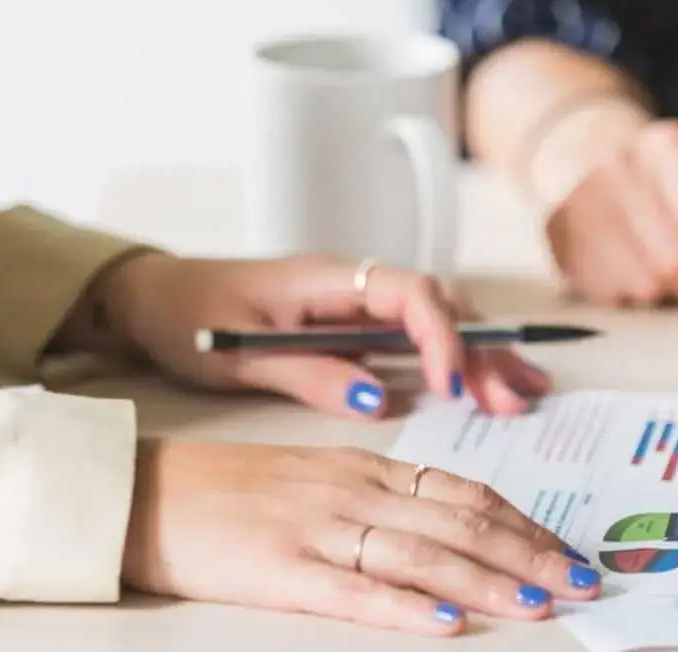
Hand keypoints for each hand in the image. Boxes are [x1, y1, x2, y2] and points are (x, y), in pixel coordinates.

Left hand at [93, 253, 549, 418]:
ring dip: (482, 354)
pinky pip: (419, 335)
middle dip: (481, 349)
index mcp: (327, 278)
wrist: (153, 298)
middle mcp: (354, 282)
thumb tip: (379, 397)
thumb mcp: (240, 355)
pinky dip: (459, 358)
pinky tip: (491, 385)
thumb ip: (311, 374)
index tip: (453, 386)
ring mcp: (359, 302)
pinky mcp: (357, 324)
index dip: (440, 336)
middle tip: (511, 399)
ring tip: (523, 394)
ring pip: (439, 318)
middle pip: (440, 303)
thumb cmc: (188, 318)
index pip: (408, 293)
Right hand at [123, 439, 600, 634]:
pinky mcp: (281, 569)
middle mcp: (355, 492)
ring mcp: (319, 529)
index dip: (525, 523)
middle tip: (584, 583)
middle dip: (531, 554)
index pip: (466, 491)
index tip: (569, 551)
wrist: (146, 492)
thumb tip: (450, 523)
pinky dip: (406, 607)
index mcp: (367, 467)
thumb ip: (382, 495)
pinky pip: (356, 589)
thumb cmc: (231, 489)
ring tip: (539, 605)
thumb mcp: (319, 476)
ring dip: (490, 581)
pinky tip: (446, 623)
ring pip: (423, 553)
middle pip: (461, 521)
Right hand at [544, 118, 677, 306]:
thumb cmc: (666, 167)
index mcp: (665, 144)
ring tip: (668, 265)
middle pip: (674, 262)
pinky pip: (611, 295)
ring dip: (667, 290)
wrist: (587, 146)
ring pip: (644, 286)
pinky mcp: (558, 238)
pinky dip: (632, 292)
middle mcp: (615, 168)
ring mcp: (579, 205)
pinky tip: (634, 264)